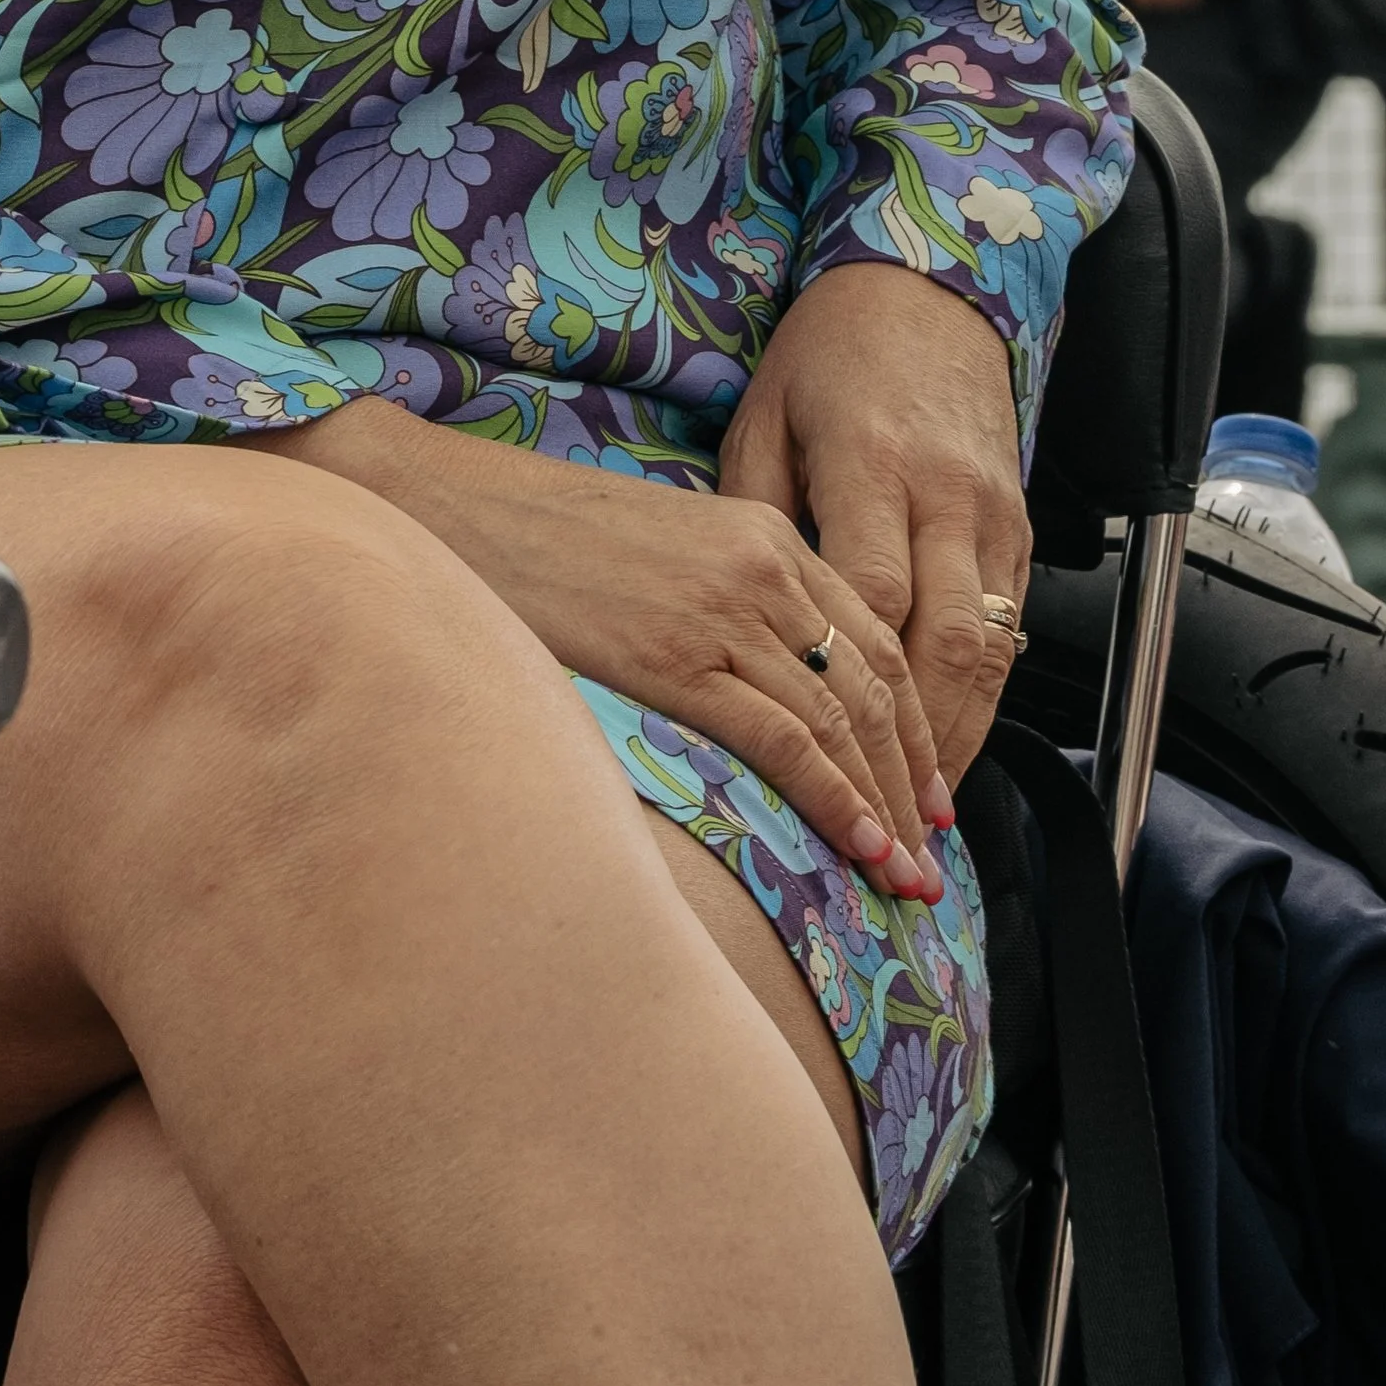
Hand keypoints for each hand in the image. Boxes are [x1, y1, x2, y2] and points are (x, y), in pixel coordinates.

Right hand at [268, 404, 945, 894]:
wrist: (454, 509)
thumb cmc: (542, 539)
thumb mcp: (660, 551)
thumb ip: (723, 601)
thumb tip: (758, 687)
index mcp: (762, 534)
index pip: (872, 640)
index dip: (911, 725)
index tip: (924, 792)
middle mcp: (761, 568)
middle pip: (873, 687)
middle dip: (910, 780)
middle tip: (931, 855)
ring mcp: (722, 612)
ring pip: (841, 721)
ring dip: (884, 808)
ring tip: (906, 877)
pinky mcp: (676, 659)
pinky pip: (784, 741)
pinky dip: (834, 799)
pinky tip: (858, 846)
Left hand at [720, 264, 1027, 793]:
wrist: (923, 293)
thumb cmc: (826, 358)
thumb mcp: (764, 418)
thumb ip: (754, 516)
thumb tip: (738, 619)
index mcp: (870, 460)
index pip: (871, 592)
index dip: (851, 681)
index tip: (823, 750)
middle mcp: (944, 492)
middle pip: (944, 638)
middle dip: (919, 741)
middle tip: (884, 818)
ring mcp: (992, 511)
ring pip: (991, 646)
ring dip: (961, 735)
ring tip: (921, 811)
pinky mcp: (1021, 524)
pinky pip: (1012, 628)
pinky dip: (986, 696)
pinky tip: (953, 745)